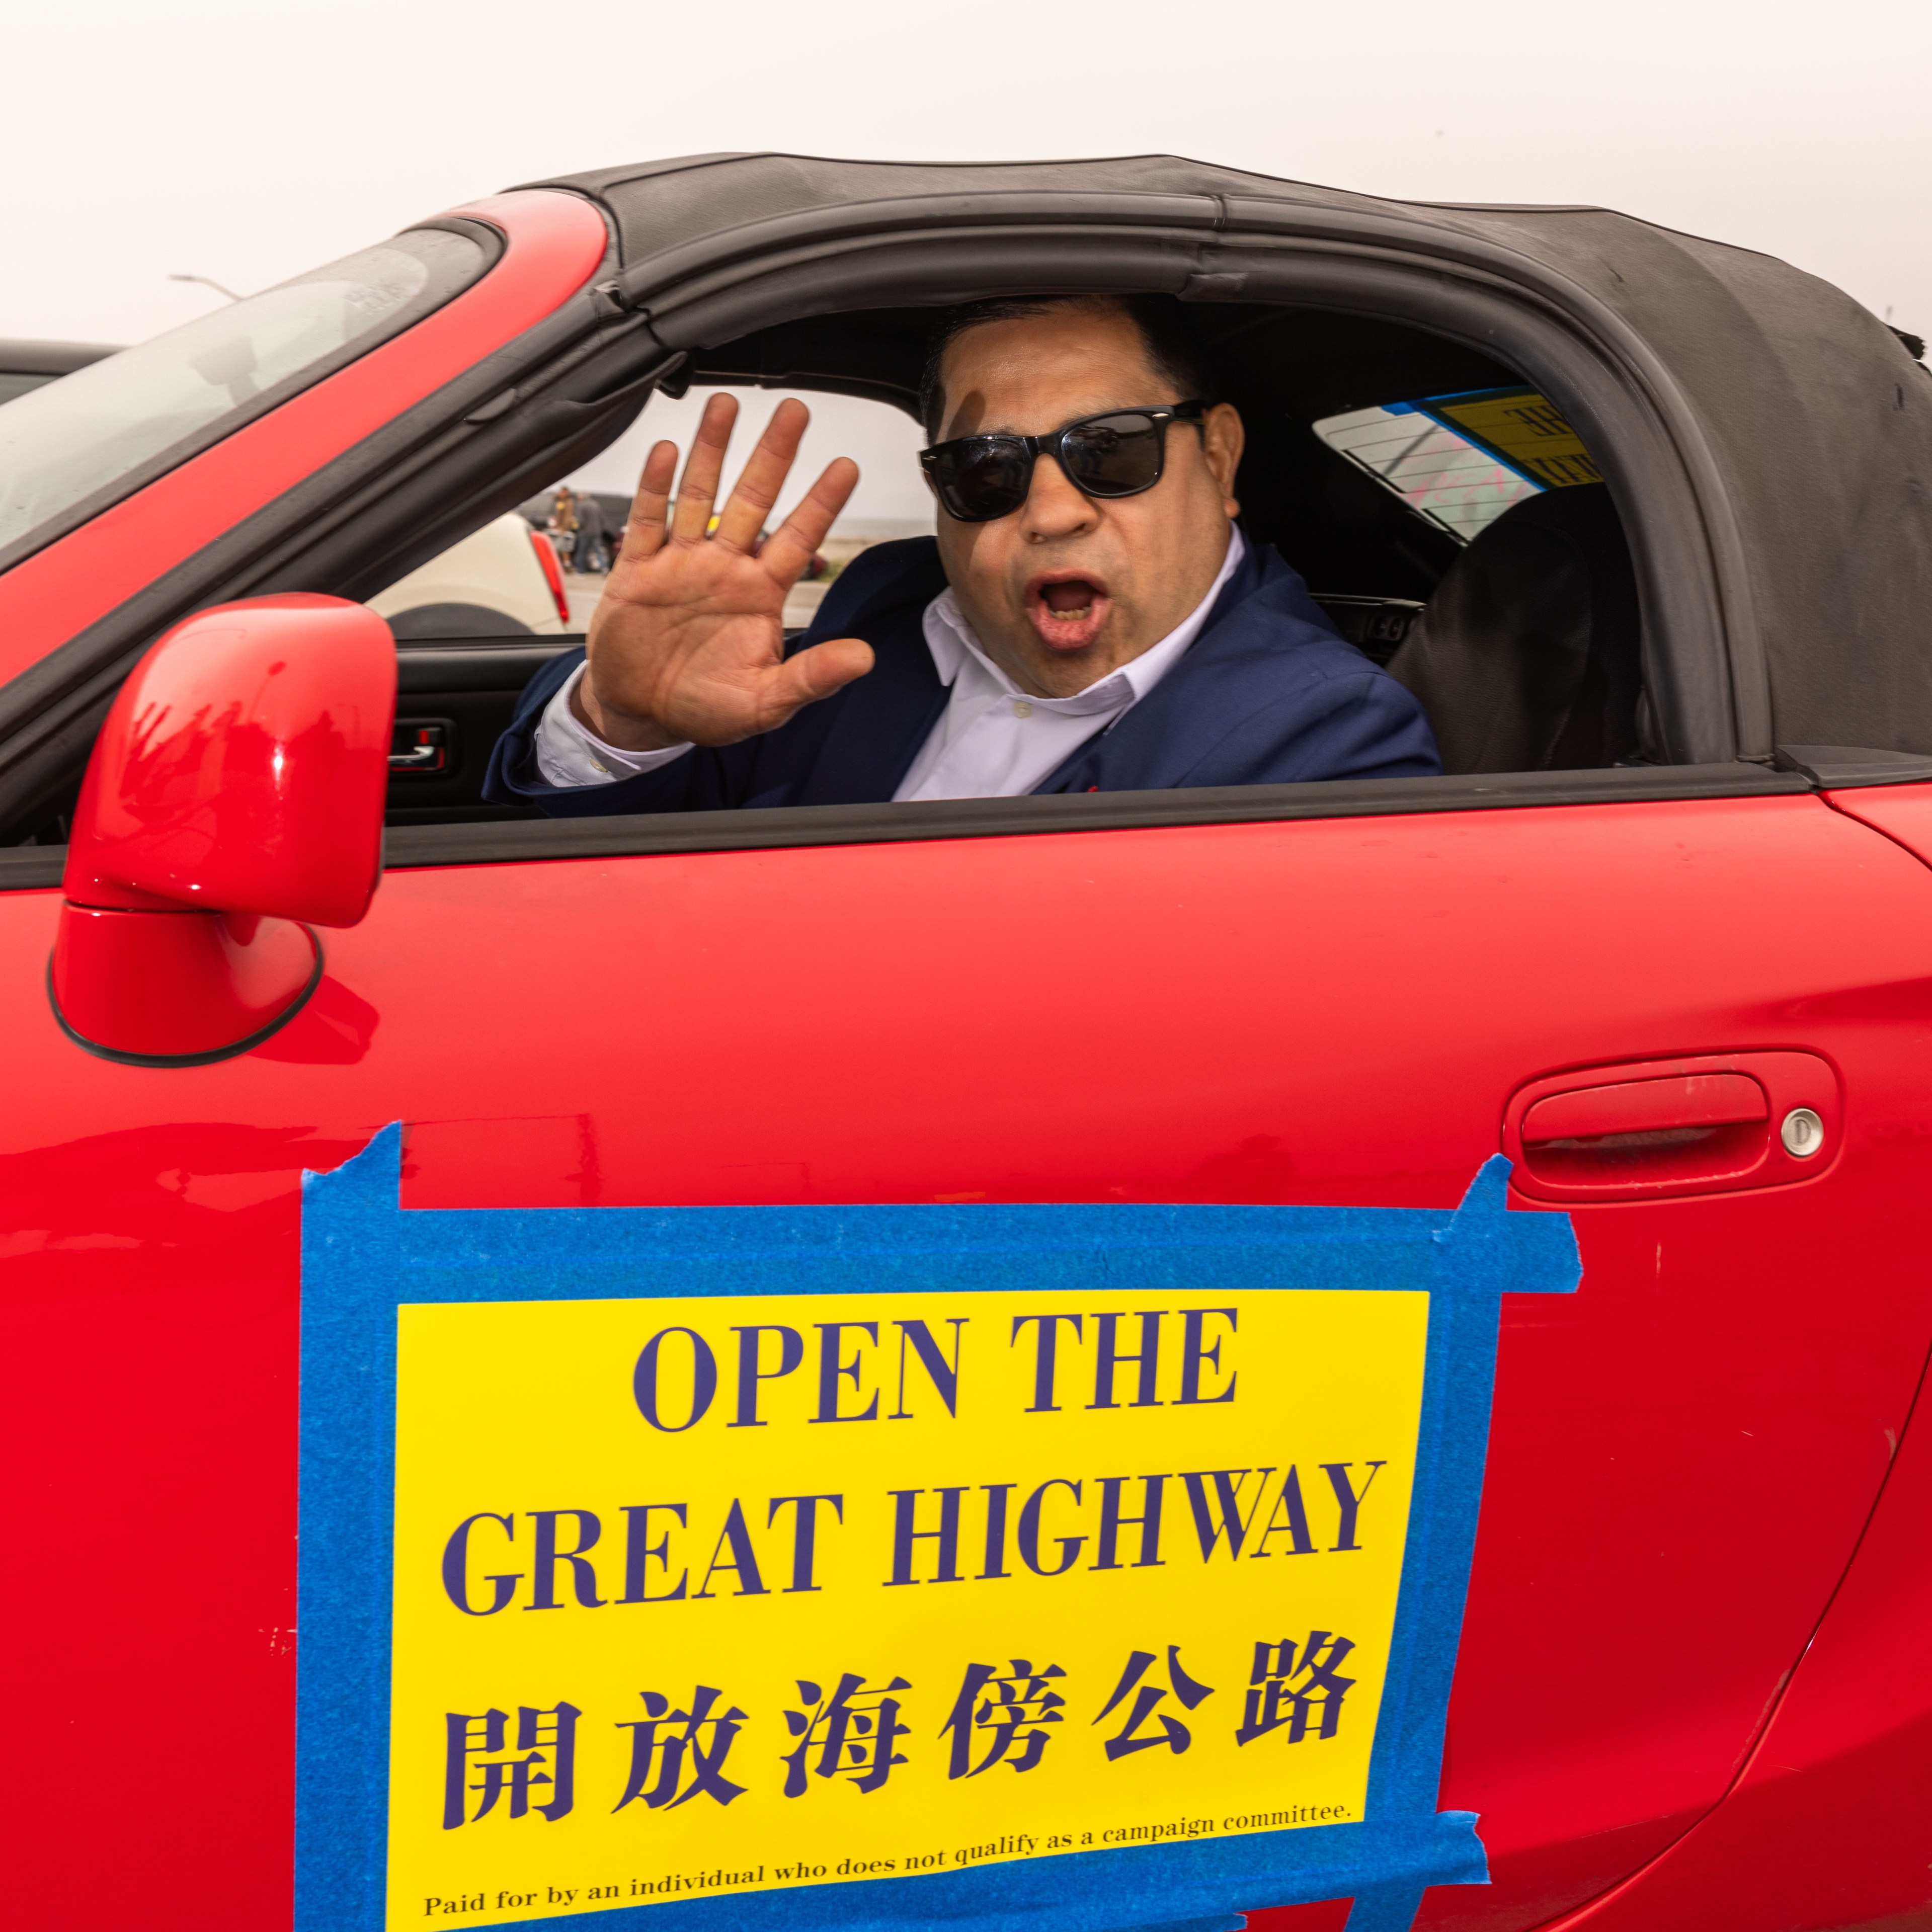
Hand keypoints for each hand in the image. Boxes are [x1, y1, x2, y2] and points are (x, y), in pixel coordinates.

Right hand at [573, 394, 873, 750]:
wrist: (641, 714)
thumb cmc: (706, 708)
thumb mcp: (765, 702)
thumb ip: (811, 677)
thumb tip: (864, 659)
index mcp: (760, 593)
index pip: (799, 537)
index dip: (821, 502)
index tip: (845, 466)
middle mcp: (725, 568)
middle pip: (754, 499)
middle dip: (774, 455)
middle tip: (796, 411)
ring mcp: (681, 563)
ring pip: (700, 496)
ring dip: (713, 451)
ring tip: (727, 405)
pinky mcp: (638, 570)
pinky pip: (648, 519)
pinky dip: (655, 485)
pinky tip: (667, 450)